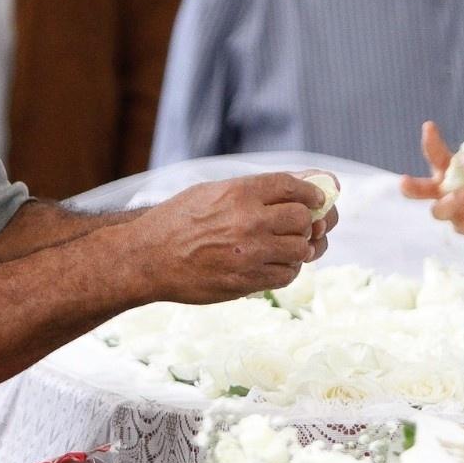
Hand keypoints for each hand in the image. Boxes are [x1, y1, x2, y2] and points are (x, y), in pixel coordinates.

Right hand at [133, 172, 334, 303]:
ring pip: (300, 249)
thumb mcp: (213, 191)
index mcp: (239, 192)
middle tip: (300, 227)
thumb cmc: (178, 220)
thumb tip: (304, 182)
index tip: (316, 199)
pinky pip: (286, 274)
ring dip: (299, 248)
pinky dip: (288, 269)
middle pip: (302, 218)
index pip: (294, 187)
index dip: (312, 193)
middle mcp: (248, 220)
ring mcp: (249, 253)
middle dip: (307, 222)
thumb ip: (257, 188)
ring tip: (286, 247)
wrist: (147, 259)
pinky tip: (275, 264)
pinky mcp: (246, 280)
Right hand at [399, 121, 463, 236]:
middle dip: (410, 186)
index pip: (435, 154)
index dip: (431, 141)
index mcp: (448, 169)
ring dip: (449, 202)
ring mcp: (451, 211)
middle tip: (404, 181)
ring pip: (438, 210)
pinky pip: (462, 226)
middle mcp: (443, 190)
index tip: (429, 126)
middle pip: (420, 190)